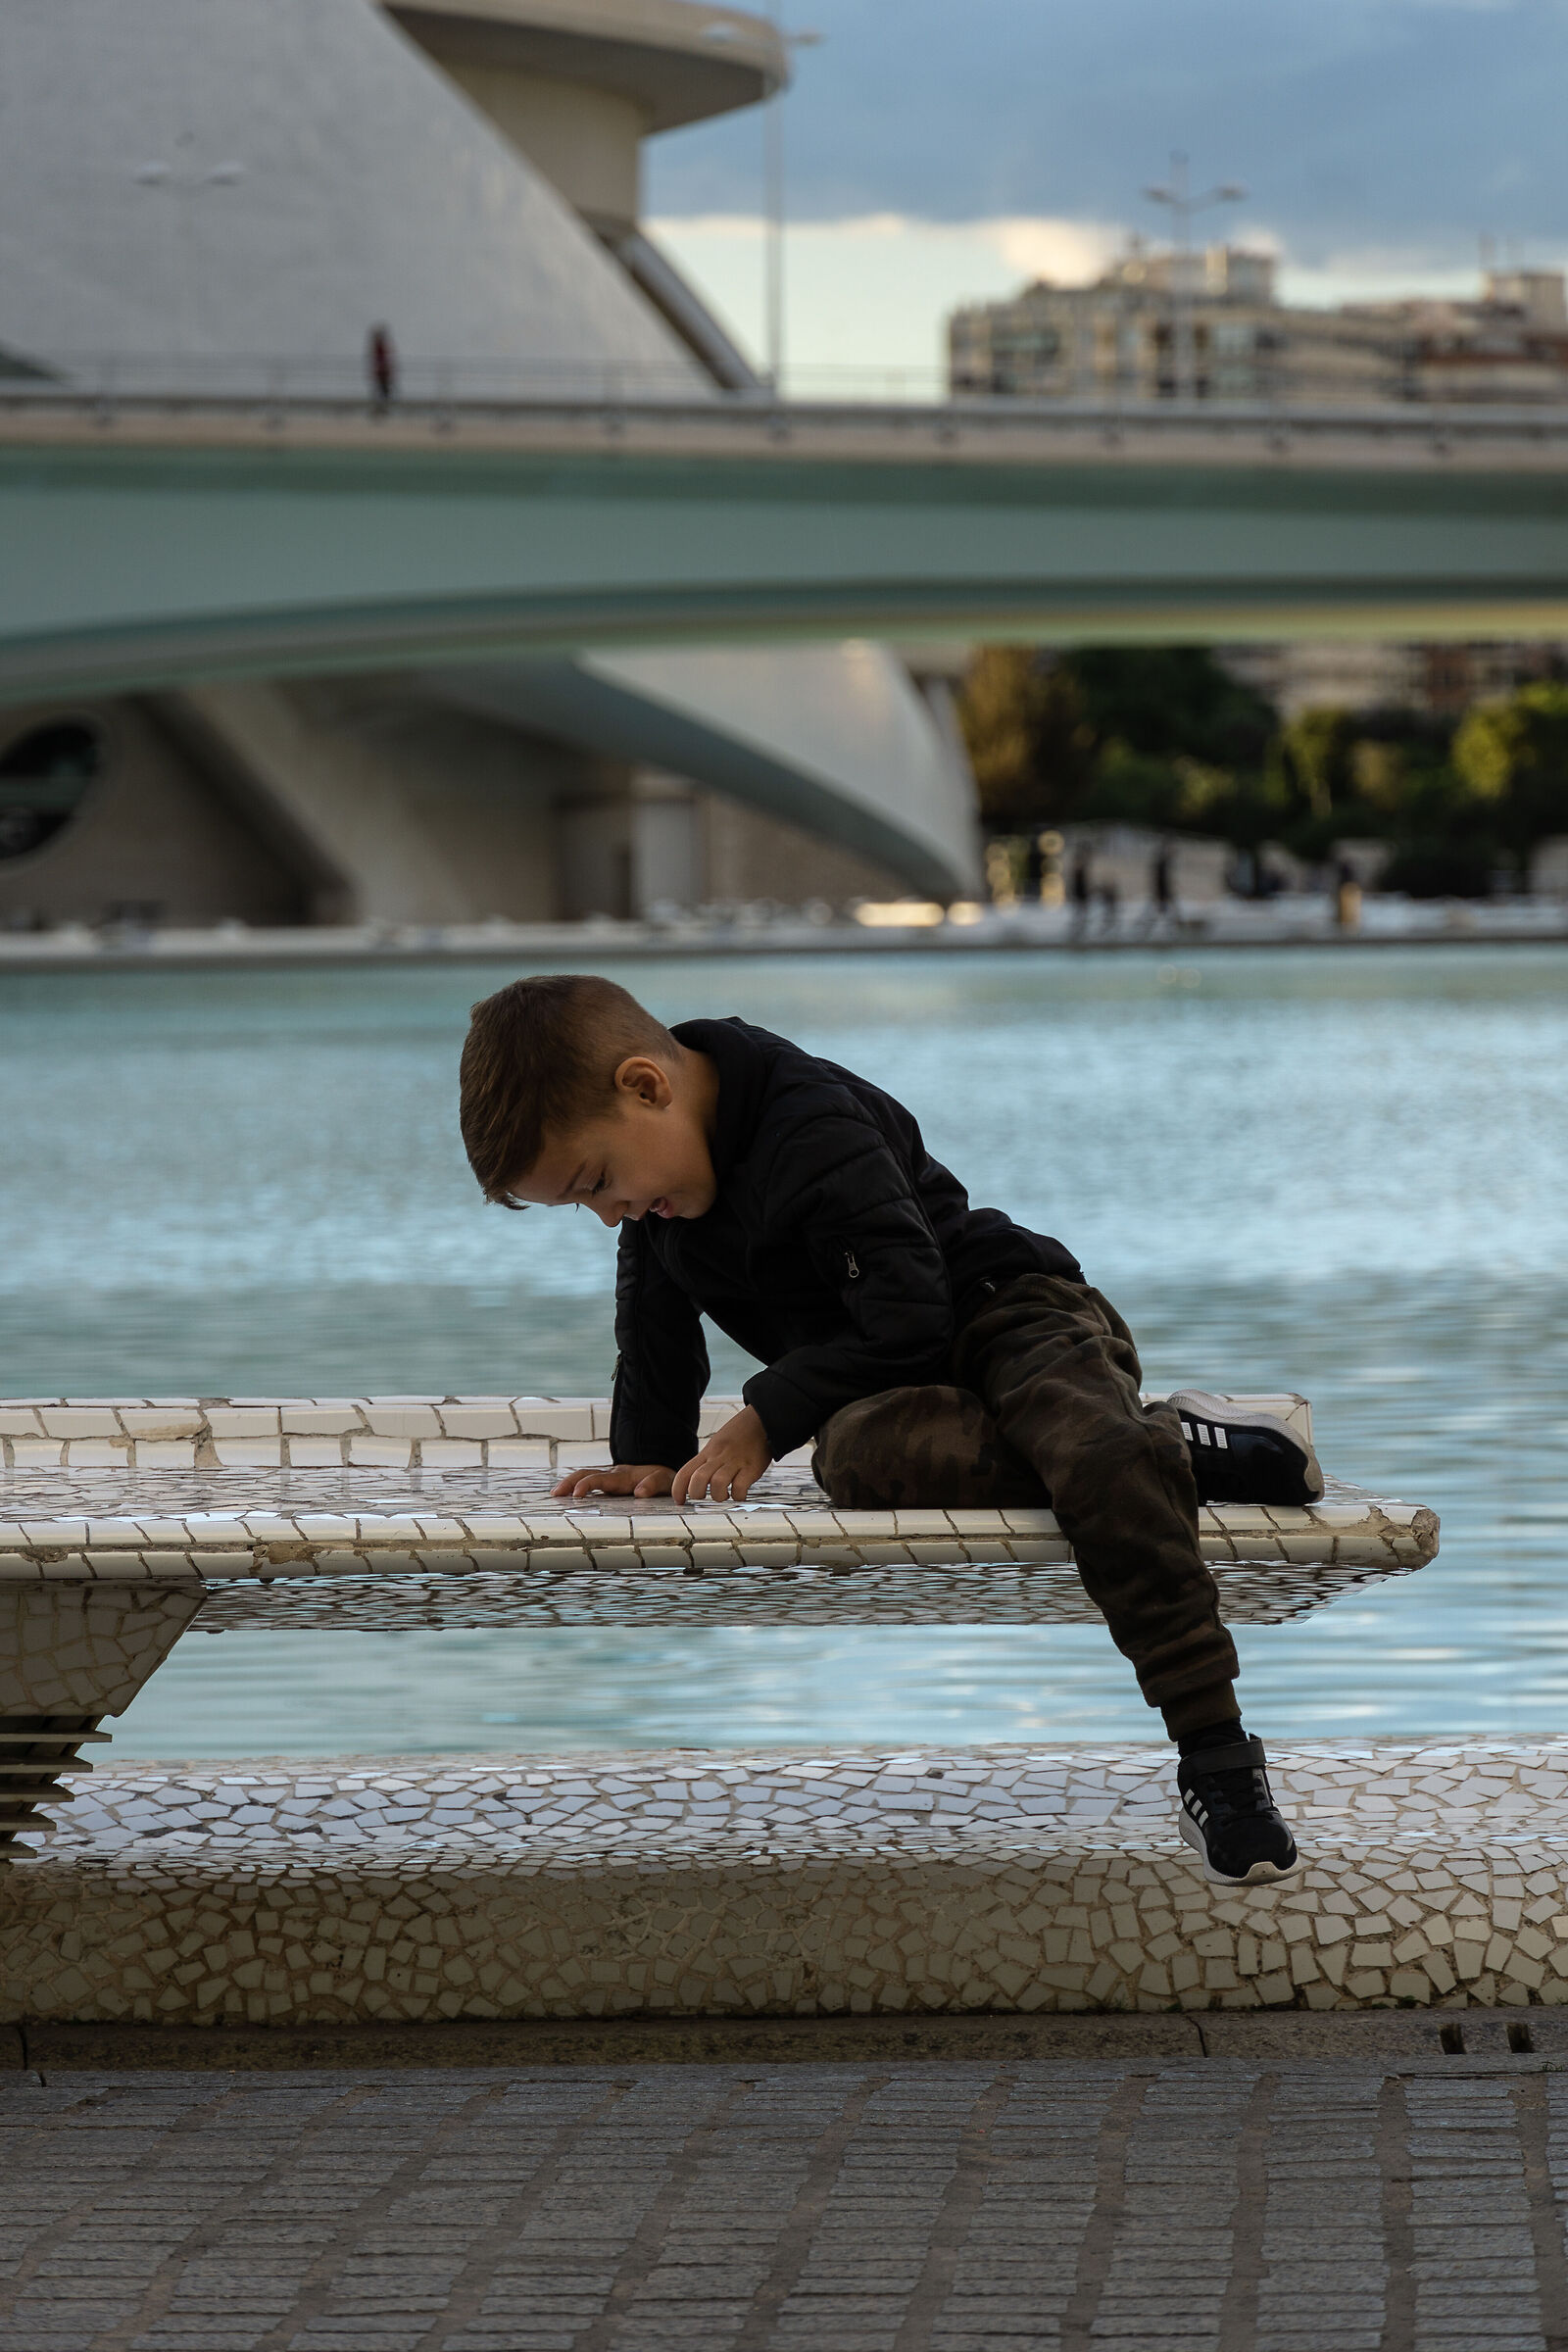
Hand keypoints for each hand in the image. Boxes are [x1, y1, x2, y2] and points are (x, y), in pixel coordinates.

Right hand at [551, 1462, 673, 1499]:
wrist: (663, 1468)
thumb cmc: (663, 1477)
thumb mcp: (664, 1480)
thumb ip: (653, 1484)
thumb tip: (639, 1493)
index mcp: (623, 1476)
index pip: (601, 1479)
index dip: (587, 1485)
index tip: (576, 1494)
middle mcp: (612, 1475)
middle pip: (586, 1474)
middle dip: (570, 1483)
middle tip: (556, 1494)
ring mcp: (608, 1478)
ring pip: (584, 1476)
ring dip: (569, 1483)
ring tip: (555, 1494)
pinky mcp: (608, 1482)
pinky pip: (588, 1481)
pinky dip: (575, 1485)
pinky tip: (565, 1494)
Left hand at [672, 1406, 771, 1503]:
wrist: (762, 1419)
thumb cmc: (741, 1433)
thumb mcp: (718, 1443)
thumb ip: (708, 1460)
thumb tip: (697, 1480)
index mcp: (709, 1451)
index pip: (685, 1472)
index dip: (677, 1490)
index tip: (679, 1501)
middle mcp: (719, 1456)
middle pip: (698, 1479)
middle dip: (696, 1494)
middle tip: (702, 1497)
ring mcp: (735, 1462)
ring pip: (717, 1483)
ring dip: (718, 1495)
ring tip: (723, 1495)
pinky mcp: (752, 1468)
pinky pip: (740, 1487)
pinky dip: (738, 1495)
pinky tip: (739, 1493)